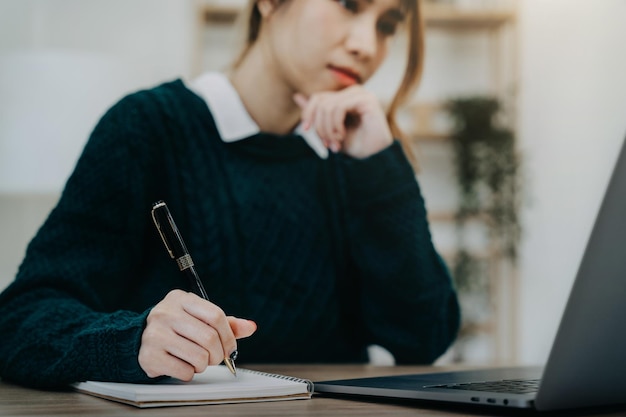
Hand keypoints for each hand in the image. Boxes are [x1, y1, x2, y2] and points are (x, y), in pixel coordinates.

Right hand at [138, 289, 256, 380]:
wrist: (141, 338)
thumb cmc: (177, 327)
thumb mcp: (199, 318)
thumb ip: (226, 323)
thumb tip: (251, 327)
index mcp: (181, 299)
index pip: (216, 315)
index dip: (228, 335)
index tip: (230, 347)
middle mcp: (166, 313)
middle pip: (209, 338)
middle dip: (218, 354)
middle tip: (215, 358)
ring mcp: (155, 333)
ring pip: (199, 357)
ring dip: (204, 365)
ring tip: (196, 360)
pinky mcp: (149, 355)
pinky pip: (184, 371)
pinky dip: (189, 373)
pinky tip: (182, 365)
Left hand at [293, 85, 392, 158]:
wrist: (373, 157)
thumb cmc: (355, 144)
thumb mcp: (330, 129)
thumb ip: (317, 113)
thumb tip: (296, 96)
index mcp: (344, 97)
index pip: (318, 97)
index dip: (308, 112)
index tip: (305, 129)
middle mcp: (353, 92)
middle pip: (321, 102)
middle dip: (320, 126)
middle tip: (326, 144)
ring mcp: (361, 94)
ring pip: (328, 106)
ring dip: (328, 129)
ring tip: (335, 143)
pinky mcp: (367, 100)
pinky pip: (339, 107)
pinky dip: (336, 125)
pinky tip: (342, 135)